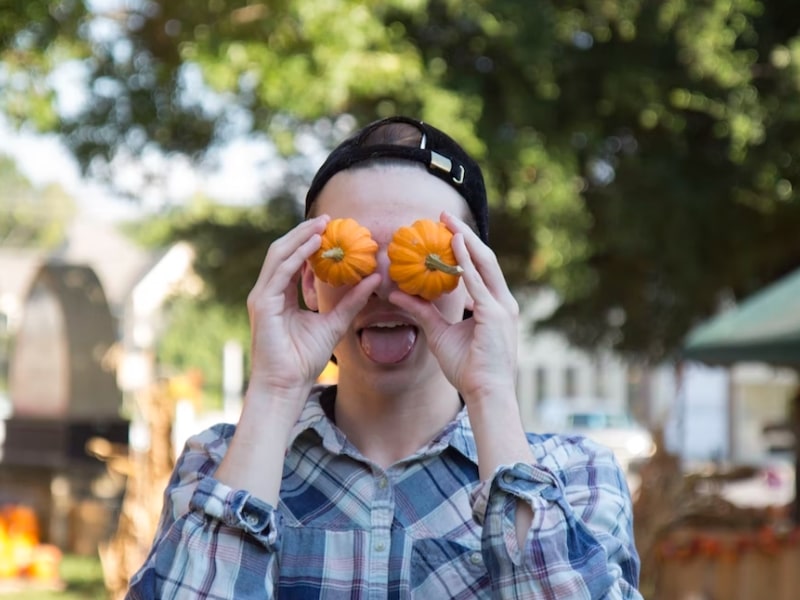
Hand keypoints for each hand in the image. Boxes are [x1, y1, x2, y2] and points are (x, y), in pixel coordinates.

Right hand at [245, 216, 378, 413]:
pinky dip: (297, 256)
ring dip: (300, 238)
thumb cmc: (304, 360)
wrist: (287, 385)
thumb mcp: (335, 323)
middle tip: (327, 219)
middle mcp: (269, 292)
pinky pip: (280, 271)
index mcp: (280, 296)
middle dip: (304, 234)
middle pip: (284, 252)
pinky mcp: (262, 304)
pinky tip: (314, 245)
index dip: (309, 243)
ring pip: (279, 255)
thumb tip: (375, 278)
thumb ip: (352, 300)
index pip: (293, 261)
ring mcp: (262, 297)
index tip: (331, 230)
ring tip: (321, 225)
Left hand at [389, 211, 518, 403]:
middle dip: (465, 235)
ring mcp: (501, 307)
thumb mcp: (439, 334)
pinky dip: (466, 261)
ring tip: (447, 222)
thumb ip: (421, 312)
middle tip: (444, 216)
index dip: (465, 247)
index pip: (480, 269)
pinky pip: (477, 282)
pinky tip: (454, 245)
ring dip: (465, 240)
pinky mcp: (495, 315)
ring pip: (484, 263)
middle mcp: (502, 302)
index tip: (446, 231)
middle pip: (484, 259)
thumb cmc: (468, 369)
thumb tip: (395, 294)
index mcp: (495, 306)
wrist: (486, 394)